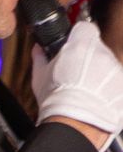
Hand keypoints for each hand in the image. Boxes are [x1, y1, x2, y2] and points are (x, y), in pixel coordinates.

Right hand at [34, 14, 122, 140]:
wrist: (77, 123)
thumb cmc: (57, 100)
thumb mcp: (40, 77)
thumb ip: (40, 57)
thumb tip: (38, 49)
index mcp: (80, 45)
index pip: (85, 28)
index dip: (78, 36)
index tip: (73, 44)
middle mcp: (102, 53)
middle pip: (97, 47)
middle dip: (88, 57)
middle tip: (75, 72)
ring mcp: (116, 68)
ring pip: (108, 64)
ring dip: (99, 71)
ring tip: (85, 88)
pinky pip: (116, 79)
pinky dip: (108, 85)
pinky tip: (95, 96)